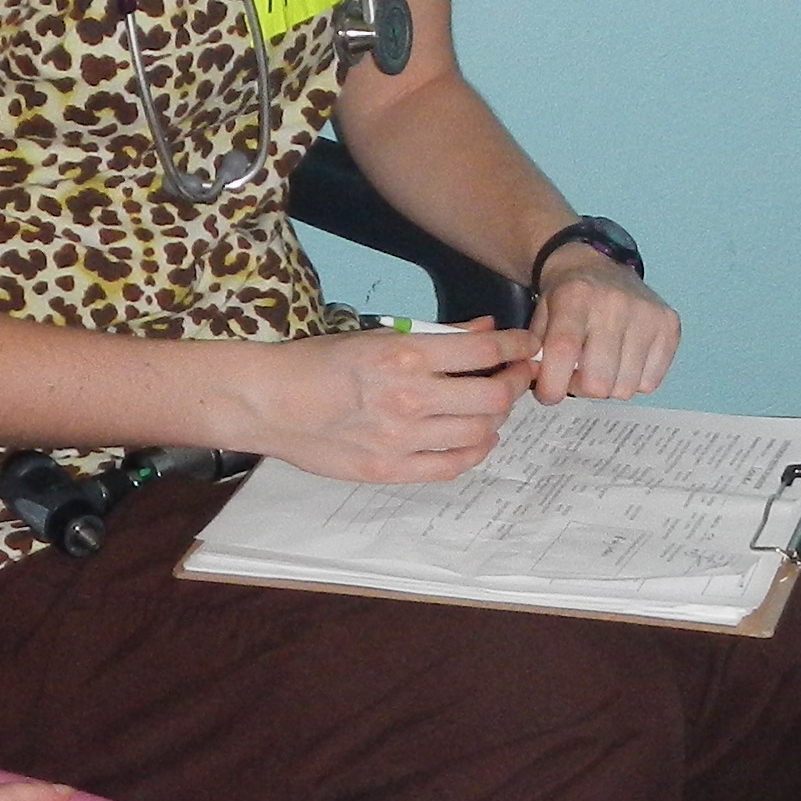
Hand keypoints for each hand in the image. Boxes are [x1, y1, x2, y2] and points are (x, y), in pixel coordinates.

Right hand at [255, 322, 532, 483]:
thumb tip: (485, 329)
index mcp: (406, 356)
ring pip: (479, 434)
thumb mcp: (379, 335)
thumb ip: (437, 335)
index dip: (517, 347)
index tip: (529, 345)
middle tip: (515, 377)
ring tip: (492, 408)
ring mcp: (401, 439)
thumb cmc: (321, 362)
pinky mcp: (391, 470)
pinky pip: (452, 466)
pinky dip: (473, 452)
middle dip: (514, 384)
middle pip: (492, 397)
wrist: (271, 402)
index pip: (484, 352)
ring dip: (496, 419)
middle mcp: (409, 398)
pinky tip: (473, 438)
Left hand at [528, 254, 678, 403]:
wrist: (599, 266)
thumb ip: (537, 353)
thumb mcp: (540, 317)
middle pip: (598, 381)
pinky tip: (624, 360)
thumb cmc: (565, 299)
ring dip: (609, 386)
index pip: (564, 351)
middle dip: (582, 388)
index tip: (549, 393)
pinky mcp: (669, 325)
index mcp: (575, 295)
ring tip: (601, 366)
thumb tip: (545, 389)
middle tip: (577, 375)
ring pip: (625, 387)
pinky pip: (650, 382)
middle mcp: (615, 302)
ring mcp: (647, 313)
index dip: (552, 385)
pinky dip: (634, 381)